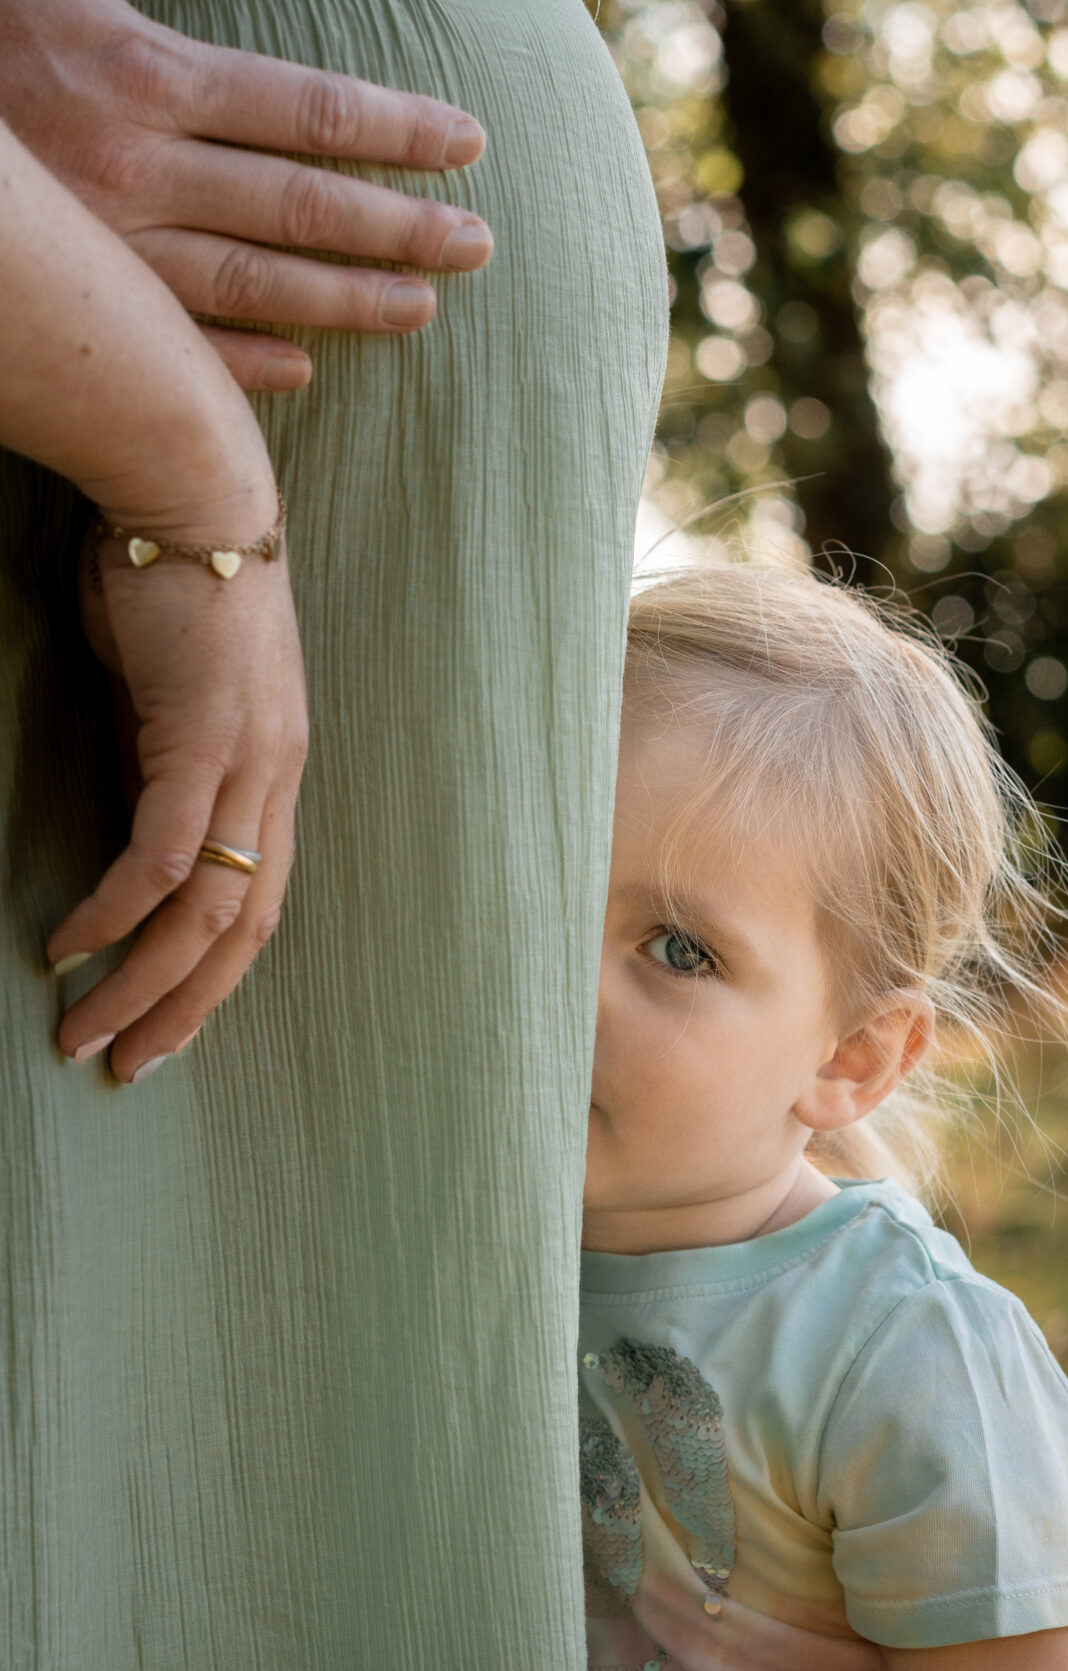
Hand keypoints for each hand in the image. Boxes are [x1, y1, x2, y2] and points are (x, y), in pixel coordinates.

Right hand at [0, 0, 492, 393]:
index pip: (309, 111)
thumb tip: (254, 24)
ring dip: (349, 303)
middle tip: (480, 245)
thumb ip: (157, 6)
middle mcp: (137, 169)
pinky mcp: (79, 299)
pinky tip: (305, 368)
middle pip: (304, 208)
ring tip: (422, 308)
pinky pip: (179, 340)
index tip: (469, 144)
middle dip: (403, 228)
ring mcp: (109, 247)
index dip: (400, 130)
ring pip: (259, 286)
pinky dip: (249, 356)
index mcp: (143, 76)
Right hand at [50, 529, 306, 1080]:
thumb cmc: (169, 579)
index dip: (211, 979)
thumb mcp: (163, 693)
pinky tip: (72, 943)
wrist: (193, 489)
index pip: (258, 907)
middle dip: (180, 1011)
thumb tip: (130, 816)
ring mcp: (250, 764)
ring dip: (142, 982)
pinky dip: (116, 909)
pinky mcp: (206, 738)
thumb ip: (157, 761)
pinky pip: (162, 853)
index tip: (161, 1029)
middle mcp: (276, 782)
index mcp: (273, 776)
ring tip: (85, 1029)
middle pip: (243, 936)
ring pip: (206, 914)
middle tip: (122, 1065)